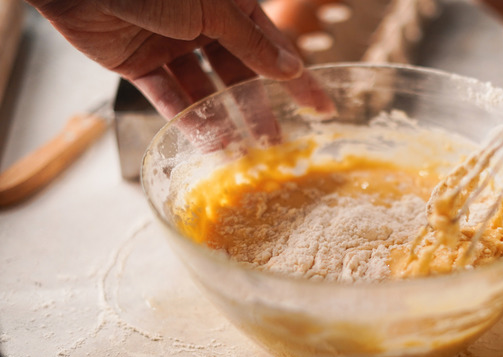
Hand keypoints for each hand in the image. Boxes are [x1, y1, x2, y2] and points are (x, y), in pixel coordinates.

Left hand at [28, 0, 306, 118]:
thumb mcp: (212, 9)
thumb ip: (251, 43)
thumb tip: (291, 68)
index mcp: (227, 5)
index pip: (271, 47)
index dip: (297, 78)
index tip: (322, 108)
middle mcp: (201, 25)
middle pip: (237, 75)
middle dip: (256, 109)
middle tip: (276, 144)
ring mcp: (168, 44)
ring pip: (203, 90)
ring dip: (221, 120)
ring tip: (241, 153)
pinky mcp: (137, 63)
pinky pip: (167, 95)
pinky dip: (184, 118)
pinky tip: (206, 143)